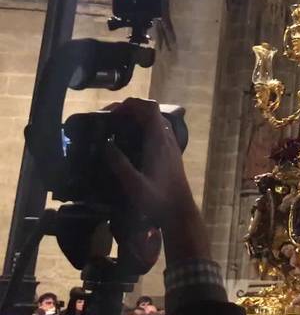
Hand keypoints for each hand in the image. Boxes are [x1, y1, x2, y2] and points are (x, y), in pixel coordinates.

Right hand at [103, 97, 210, 263]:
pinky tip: (127, 142)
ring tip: (114, 127)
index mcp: (159, 141)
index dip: (130, 104)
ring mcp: (170, 144)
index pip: (149, 108)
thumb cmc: (158, 200)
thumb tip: (105, 144)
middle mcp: (167, 138)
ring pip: (154, 120)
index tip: (112, 112)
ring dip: (135, 118)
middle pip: (150, 111)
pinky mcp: (170, 152)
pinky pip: (155, 130)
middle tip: (108, 119)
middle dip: (129, 109)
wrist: (179, 211)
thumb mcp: (134, 185)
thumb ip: (120, 164)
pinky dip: (141, 128)